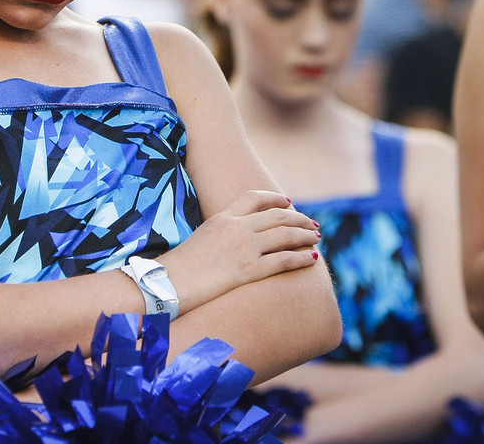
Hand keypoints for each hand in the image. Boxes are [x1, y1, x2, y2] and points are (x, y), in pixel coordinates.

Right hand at [157, 189, 320, 313]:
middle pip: (277, 215)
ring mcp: (243, 248)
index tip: (288, 203)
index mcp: (222, 217)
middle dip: (298, 219)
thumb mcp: (200, 239)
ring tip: (316, 237)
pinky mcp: (248, 270)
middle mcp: (236, 227)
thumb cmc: (178, 268)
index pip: (254, 198)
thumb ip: (219, 233)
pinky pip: (282, 260)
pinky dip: (300, 258)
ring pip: (285, 235)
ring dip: (305, 235)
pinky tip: (311, 258)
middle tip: (312, 224)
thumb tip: (231, 240)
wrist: (167, 284)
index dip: (275, 199)